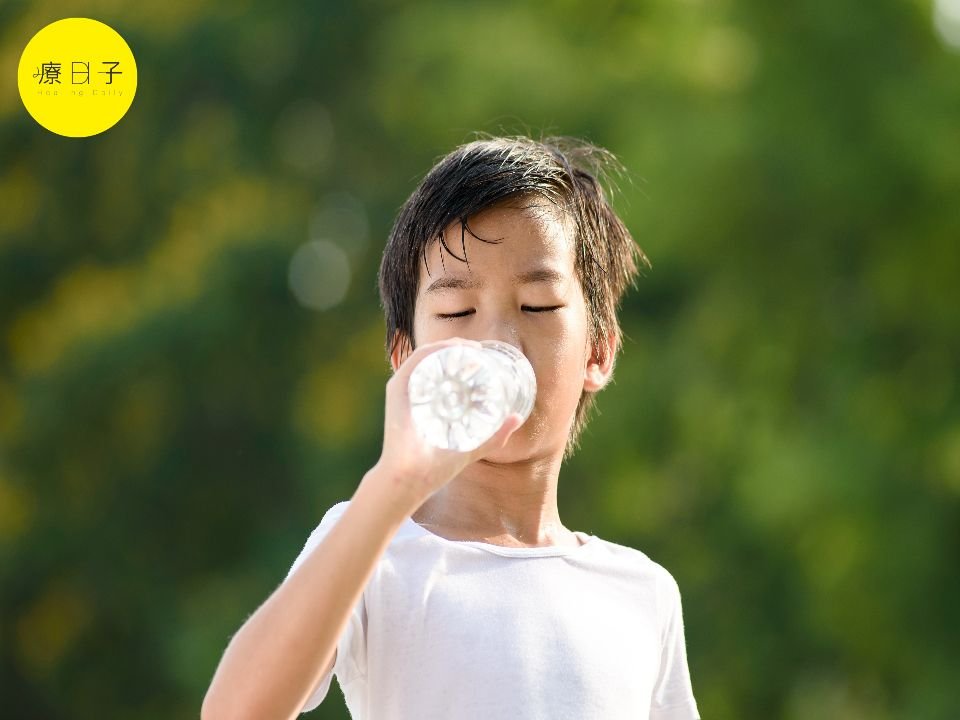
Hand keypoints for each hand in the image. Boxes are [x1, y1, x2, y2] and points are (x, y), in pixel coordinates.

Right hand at [370, 337, 523, 510]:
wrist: (412, 479)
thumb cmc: (438, 467)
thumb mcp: (474, 445)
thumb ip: (496, 434)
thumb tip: (518, 417)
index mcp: (430, 401)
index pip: (446, 371)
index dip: (465, 359)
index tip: (485, 357)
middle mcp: (416, 391)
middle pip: (438, 360)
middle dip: (461, 350)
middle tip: (482, 351)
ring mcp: (405, 388)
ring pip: (428, 355)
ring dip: (451, 346)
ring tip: (473, 348)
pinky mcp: (397, 388)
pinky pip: (416, 359)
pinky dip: (435, 349)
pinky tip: (454, 349)